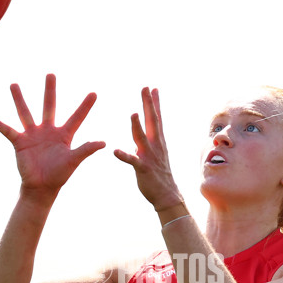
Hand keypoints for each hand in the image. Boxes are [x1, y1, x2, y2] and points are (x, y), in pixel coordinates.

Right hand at [0, 74, 104, 197]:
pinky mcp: (20, 142)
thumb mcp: (73, 161)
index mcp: (63, 134)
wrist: (41, 187)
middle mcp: (48, 131)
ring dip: (19, 99)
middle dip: (50, 90)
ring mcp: (33, 135)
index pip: (77, 117)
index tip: (95, 93)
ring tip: (14, 85)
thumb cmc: (59, 175)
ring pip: (25, 113)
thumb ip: (86, 150)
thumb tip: (103, 143)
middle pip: (49, 106)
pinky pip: (7, 131)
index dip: (86, 106)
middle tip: (51, 74)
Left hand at [114, 87, 182, 210]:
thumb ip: (147, 141)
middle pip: (151, 121)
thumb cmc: (159, 174)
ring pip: (142, 138)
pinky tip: (115, 151)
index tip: (153, 88)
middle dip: (148, 104)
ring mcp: (149, 157)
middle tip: (145, 88)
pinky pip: (132, 161)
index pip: (156, 118)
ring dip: (137, 127)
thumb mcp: (155, 153)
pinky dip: (124, 155)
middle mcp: (155, 146)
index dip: (154, 103)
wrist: (167, 194)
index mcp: (157, 141)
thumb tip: (140, 131)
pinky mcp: (143, 169)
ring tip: (133, 114)